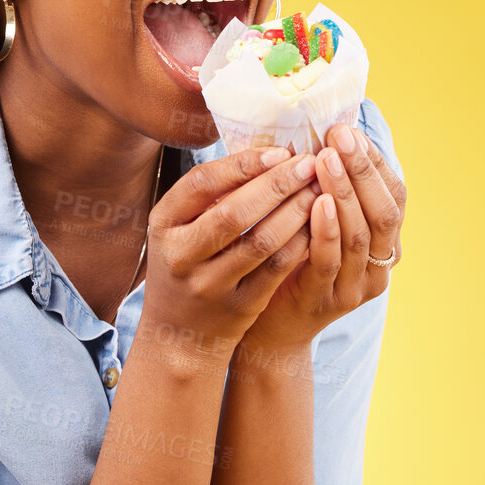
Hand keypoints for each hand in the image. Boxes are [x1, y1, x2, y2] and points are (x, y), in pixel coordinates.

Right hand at [140, 146, 323, 371]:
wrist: (179, 334)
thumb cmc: (186, 264)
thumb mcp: (180, 227)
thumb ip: (211, 195)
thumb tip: (269, 151)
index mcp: (163, 223)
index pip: (201, 183)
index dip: (242, 164)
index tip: (279, 151)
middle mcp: (181, 255)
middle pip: (234, 213)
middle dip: (277, 184)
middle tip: (310, 164)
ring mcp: (209, 284)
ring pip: (261, 241)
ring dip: (296, 211)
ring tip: (321, 189)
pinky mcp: (238, 307)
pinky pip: (277, 269)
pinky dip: (301, 243)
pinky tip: (318, 224)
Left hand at [237, 123, 407, 355]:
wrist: (270, 328)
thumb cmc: (291, 262)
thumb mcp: (316, 224)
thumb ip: (325, 190)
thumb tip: (321, 132)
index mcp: (384, 242)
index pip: (394, 195)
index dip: (374, 161)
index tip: (349, 129)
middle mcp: (379, 265)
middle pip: (383, 211)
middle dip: (362, 169)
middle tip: (340, 136)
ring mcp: (356, 286)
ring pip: (360, 234)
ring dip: (344, 192)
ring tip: (326, 160)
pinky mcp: (326, 300)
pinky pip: (330, 261)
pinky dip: (326, 229)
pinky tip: (316, 202)